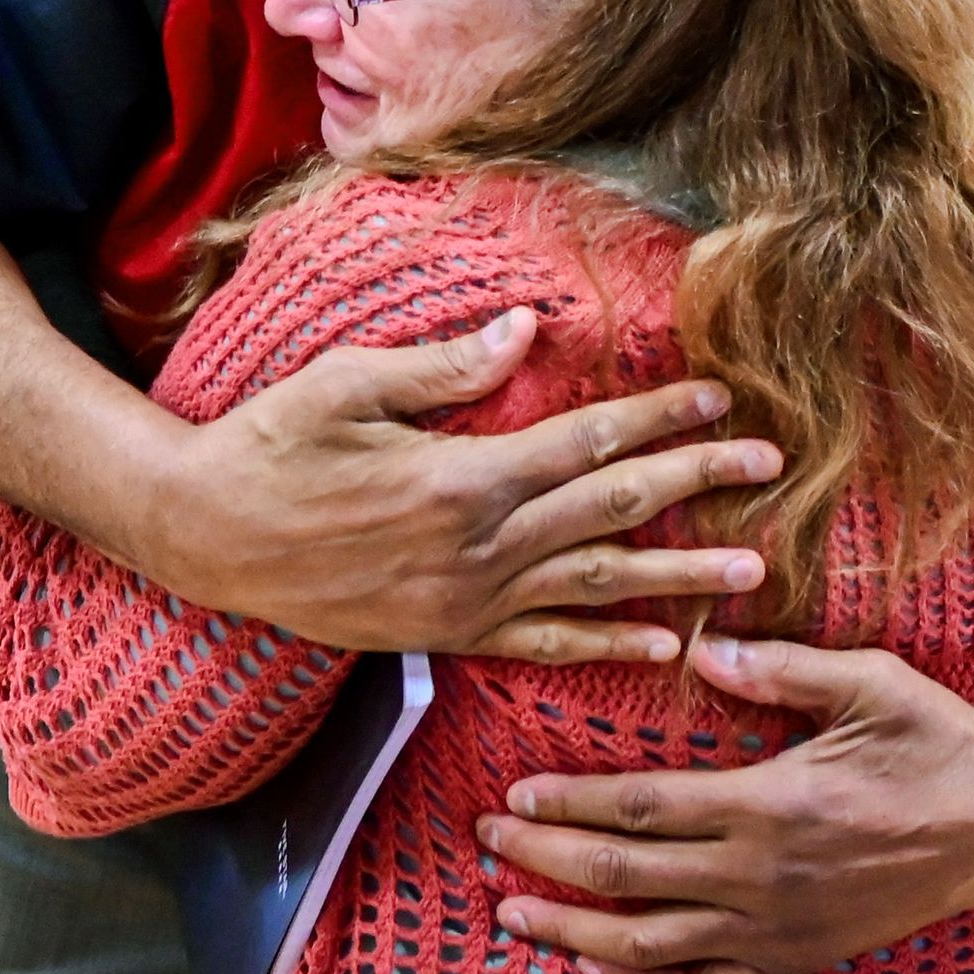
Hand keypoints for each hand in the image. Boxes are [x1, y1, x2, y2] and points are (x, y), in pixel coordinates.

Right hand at [143, 309, 784, 663]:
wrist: (201, 537)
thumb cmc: (268, 444)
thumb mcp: (348, 383)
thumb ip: (445, 363)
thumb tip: (529, 327)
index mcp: (461, 477)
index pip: (586, 443)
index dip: (659, 419)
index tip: (723, 400)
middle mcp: (477, 547)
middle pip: (611, 511)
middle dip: (698, 485)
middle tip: (772, 469)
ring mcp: (464, 601)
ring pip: (595, 585)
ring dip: (680, 576)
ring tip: (754, 569)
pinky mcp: (446, 637)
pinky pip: (543, 644)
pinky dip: (607, 646)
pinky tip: (665, 646)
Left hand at [476, 634, 973, 973]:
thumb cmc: (936, 738)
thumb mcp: (869, 681)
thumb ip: (779, 666)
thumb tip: (699, 645)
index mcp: (771, 804)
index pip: (642, 807)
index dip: (569, 802)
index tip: (515, 792)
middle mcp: (761, 878)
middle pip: (626, 875)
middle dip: (545, 859)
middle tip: (486, 842)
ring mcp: (775, 931)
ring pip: (647, 946)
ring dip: (570, 931)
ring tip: (511, 912)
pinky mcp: (792, 962)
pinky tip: (598, 972)